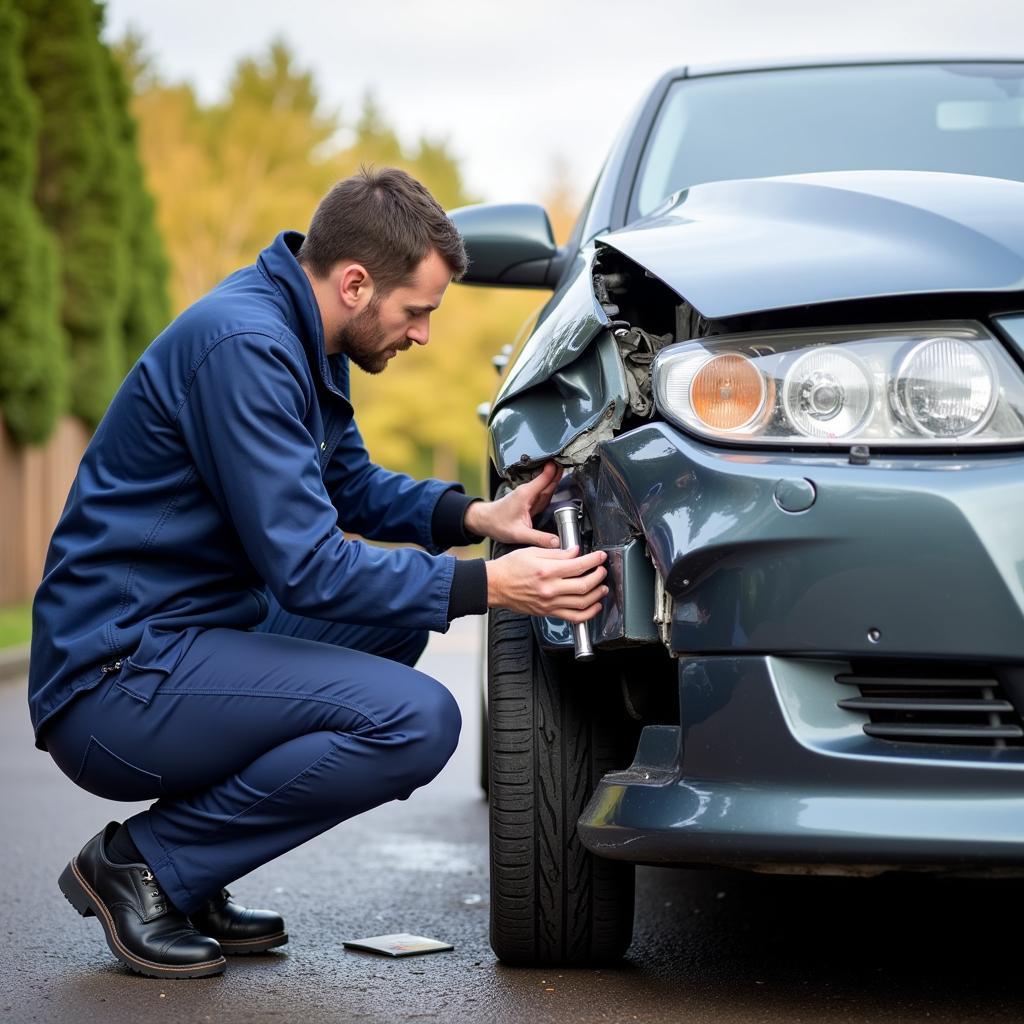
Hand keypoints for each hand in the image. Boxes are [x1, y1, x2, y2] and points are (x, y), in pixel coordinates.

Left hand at [464, 462, 563, 547]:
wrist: (484, 521)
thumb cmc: (497, 524)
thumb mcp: (519, 534)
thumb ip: (539, 538)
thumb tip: (556, 543)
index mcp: (526, 495)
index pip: (544, 479)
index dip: (554, 471)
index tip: (563, 463)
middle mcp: (527, 492)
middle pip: (547, 481)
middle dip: (558, 472)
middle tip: (569, 464)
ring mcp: (527, 496)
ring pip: (545, 487)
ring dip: (554, 479)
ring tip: (565, 471)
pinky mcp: (527, 501)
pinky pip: (541, 493)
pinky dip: (549, 488)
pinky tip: (555, 486)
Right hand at [485, 545, 608, 622]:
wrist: (494, 586)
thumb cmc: (510, 568)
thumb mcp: (532, 552)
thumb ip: (557, 553)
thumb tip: (575, 552)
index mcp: (547, 571)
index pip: (579, 565)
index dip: (594, 560)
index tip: (601, 557)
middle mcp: (550, 589)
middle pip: (584, 585)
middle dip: (599, 576)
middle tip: (602, 570)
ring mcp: (550, 603)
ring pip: (583, 603)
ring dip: (597, 594)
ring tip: (602, 587)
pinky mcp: (548, 613)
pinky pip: (574, 618)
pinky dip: (588, 614)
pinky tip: (594, 606)